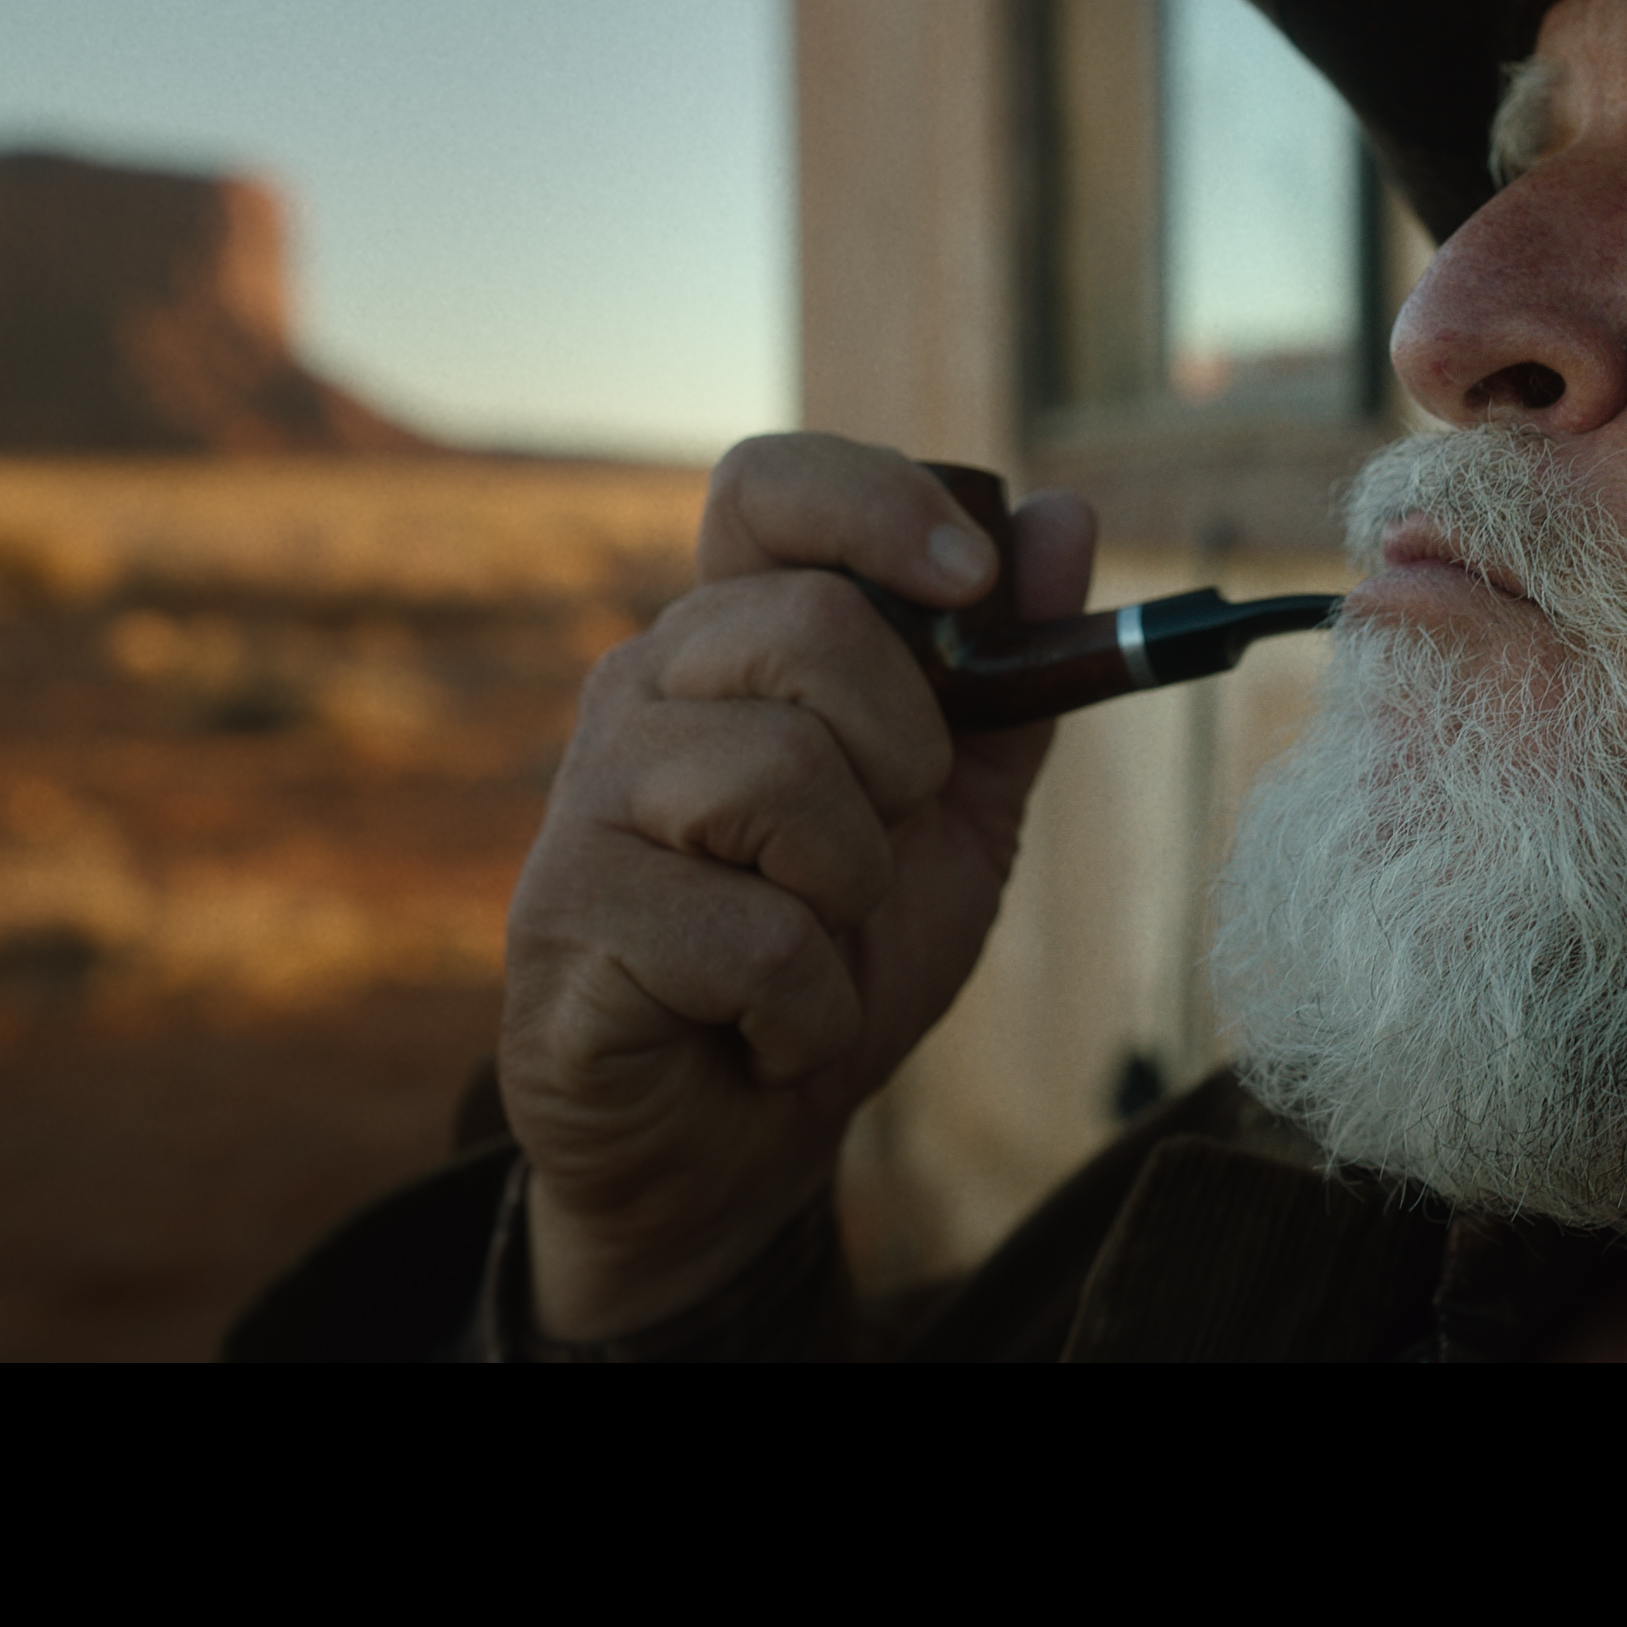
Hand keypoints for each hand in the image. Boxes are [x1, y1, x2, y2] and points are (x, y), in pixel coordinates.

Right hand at [499, 433, 1096, 1341]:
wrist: (739, 1140)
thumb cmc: (837, 955)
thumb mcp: (956, 812)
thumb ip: (1015, 676)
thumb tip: (1062, 517)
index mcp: (729, 640)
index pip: (766, 486)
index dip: (874, 503)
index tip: (972, 582)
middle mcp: (641, 689)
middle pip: (802, 621)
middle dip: (901, 749)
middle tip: (883, 844)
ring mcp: (590, 797)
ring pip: (775, 774)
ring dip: (850, 890)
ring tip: (815, 943)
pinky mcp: (565, 916)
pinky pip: (748, 933)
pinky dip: (805, 1005)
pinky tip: (765, 1028)